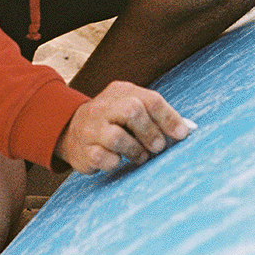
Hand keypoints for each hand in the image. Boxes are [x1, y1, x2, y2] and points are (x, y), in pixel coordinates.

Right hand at [54, 80, 192, 174]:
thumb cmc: (111, 121)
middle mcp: (104, 106)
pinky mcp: (85, 150)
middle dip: (150, 132)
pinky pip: (105, 158)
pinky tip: (118, 160)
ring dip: (135, 151)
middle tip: (158, 147)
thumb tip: (184, 130)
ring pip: (118, 138)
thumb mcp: (129, 107)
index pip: (150, 99)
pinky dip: (116, 162)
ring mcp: (92, 128)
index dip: (169, 117)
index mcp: (121, 92)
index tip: (181, 134)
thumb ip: (154, 115)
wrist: (70, 130)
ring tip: (140, 156)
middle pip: (133, 111)